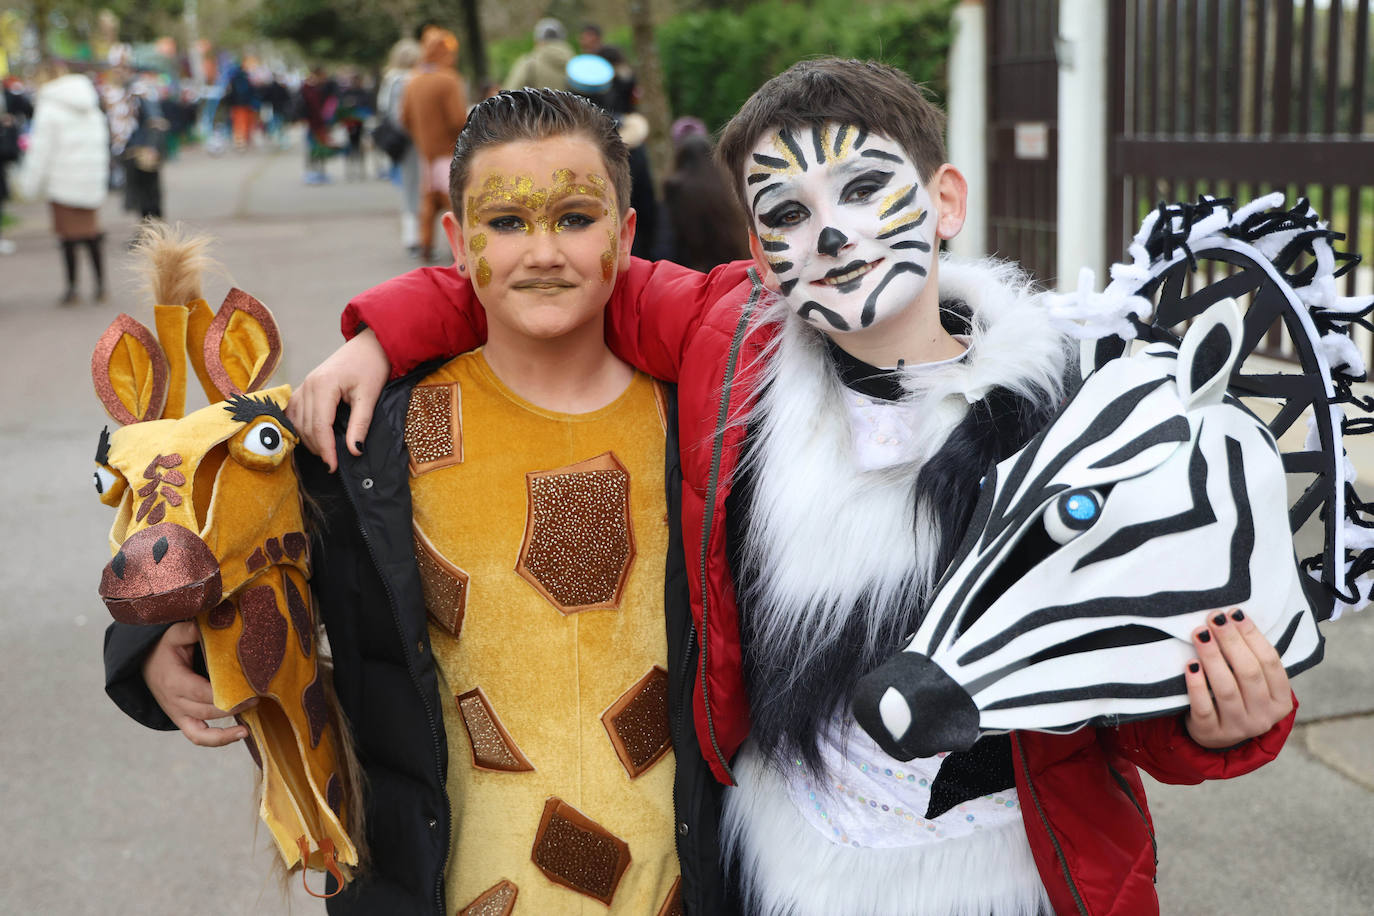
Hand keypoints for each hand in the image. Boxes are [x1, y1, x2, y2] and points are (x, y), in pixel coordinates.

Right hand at [143, 620, 256, 746]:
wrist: (145, 664)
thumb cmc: (164, 648)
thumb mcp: (174, 634)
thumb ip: (191, 630)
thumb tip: (211, 623)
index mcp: (173, 681)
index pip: (202, 693)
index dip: (226, 694)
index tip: (249, 689)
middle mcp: (174, 702)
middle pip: (206, 711)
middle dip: (232, 708)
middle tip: (257, 699)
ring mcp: (178, 715)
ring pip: (201, 731)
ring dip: (226, 732)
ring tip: (247, 728)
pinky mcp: (182, 721)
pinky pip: (198, 738)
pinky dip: (217, 741)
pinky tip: (240, 734)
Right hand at [285, 328, 388, 470]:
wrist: (369, 346)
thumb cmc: (371, 365)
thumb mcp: (370, 396)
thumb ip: (360, 424)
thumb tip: (354, 451)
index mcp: (323, 386)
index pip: (319, 426)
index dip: (325, 449)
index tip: (333, 467)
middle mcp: (308, 385)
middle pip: (306, 426)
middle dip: (318, 448)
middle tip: (333, 463)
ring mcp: (303, 385)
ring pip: (297, 421)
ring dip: (309, 440)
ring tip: (326, 453)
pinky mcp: (304, 387)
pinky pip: (294, 412)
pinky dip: (300, 427)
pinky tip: (311, 438)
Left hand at [1183, 609, 1293, 748]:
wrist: (1216, 736)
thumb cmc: (1237, 698)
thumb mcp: (1254, 685)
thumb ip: (1251, 658)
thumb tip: (1232, 617)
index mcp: (1280, 701)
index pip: (1271, 663)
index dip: (1253, 636)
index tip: (1235, 613)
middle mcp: (1263, 716)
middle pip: (1248, 673)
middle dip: (1231, 641)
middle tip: (1214, 618)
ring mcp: (1238, 727)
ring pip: (1226, 688)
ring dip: (1213, 657)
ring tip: (1200, 634)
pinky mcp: (1211, 733)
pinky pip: (1204, 706)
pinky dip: (1196, 685)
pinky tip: (1190, 665)